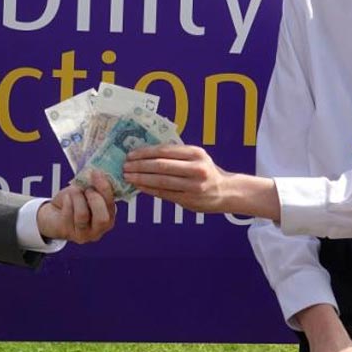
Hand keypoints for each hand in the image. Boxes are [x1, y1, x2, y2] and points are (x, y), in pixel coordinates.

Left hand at [36, 171, 115, 242]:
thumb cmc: (73, 201)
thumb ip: (94, 185)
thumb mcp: (86, 190)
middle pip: (103, 219)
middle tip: (87, 189)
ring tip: (74, 191)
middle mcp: (98, 229)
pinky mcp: (68, 233)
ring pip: (82, 215)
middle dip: (94, 198)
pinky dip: (67, 201)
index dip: (105, 188)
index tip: (97, 173)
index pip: (111, 205)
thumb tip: (95, 174)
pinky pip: (68, 214)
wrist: (54, 212)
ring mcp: (83, 234)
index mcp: (108, 216)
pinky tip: (66, 199)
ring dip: (78, 197)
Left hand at [123, 144, 279, 218]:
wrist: (227, 191)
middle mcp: (196, 168)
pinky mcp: (189, 200)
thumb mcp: (196, 157)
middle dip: (139, 166)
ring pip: (161, 181)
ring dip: (141, 179)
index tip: (130, 154)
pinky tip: (139, 187)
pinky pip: (164, 193)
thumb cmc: (206, 171)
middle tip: (124, 166)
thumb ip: (176, 155)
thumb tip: (146, 153)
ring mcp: (193, 186)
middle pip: (161, 166)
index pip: (164, 151)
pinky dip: (149, 190)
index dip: (145, 152)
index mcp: (195, 153)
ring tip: (128, 176)